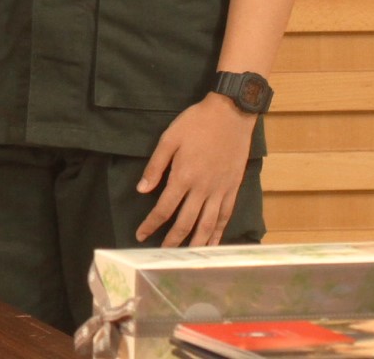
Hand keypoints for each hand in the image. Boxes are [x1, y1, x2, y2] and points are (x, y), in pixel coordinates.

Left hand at [137, 94, 255, 247]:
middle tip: (160, 254)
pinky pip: (225, 216)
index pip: (164, 209)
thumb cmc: (196, 123)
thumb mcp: (169, 139)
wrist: (230, 115)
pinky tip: (214, 243)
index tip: (140, 236)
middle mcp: (202, 188)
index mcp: (183, 176)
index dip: (151, 224)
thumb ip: (155, 167)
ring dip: (196, 243)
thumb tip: (141, 190)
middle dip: (172, 241)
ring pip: (208, 224)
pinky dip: (219, 232)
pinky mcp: (233, 188)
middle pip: (186, 222)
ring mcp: (220, 190)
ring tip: (187, 258)